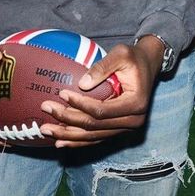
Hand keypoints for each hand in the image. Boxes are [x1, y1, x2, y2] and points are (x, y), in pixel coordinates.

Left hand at [40, 36, 164, 148]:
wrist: (148, 65)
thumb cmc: (134, 57)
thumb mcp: (122, 54)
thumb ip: (103, 66)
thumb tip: (81, 84)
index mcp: (135, 104)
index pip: (101, 110)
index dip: (79, 104)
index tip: (62, 93)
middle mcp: (133, 121)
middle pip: (94, 126)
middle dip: (67, 120)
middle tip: (46, 108)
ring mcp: (126, 128)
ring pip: (93, 136)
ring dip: (68, 135)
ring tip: (46, 129)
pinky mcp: (119, 129)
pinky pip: (96, 138)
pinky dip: (78, 141)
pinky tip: (61, 141)